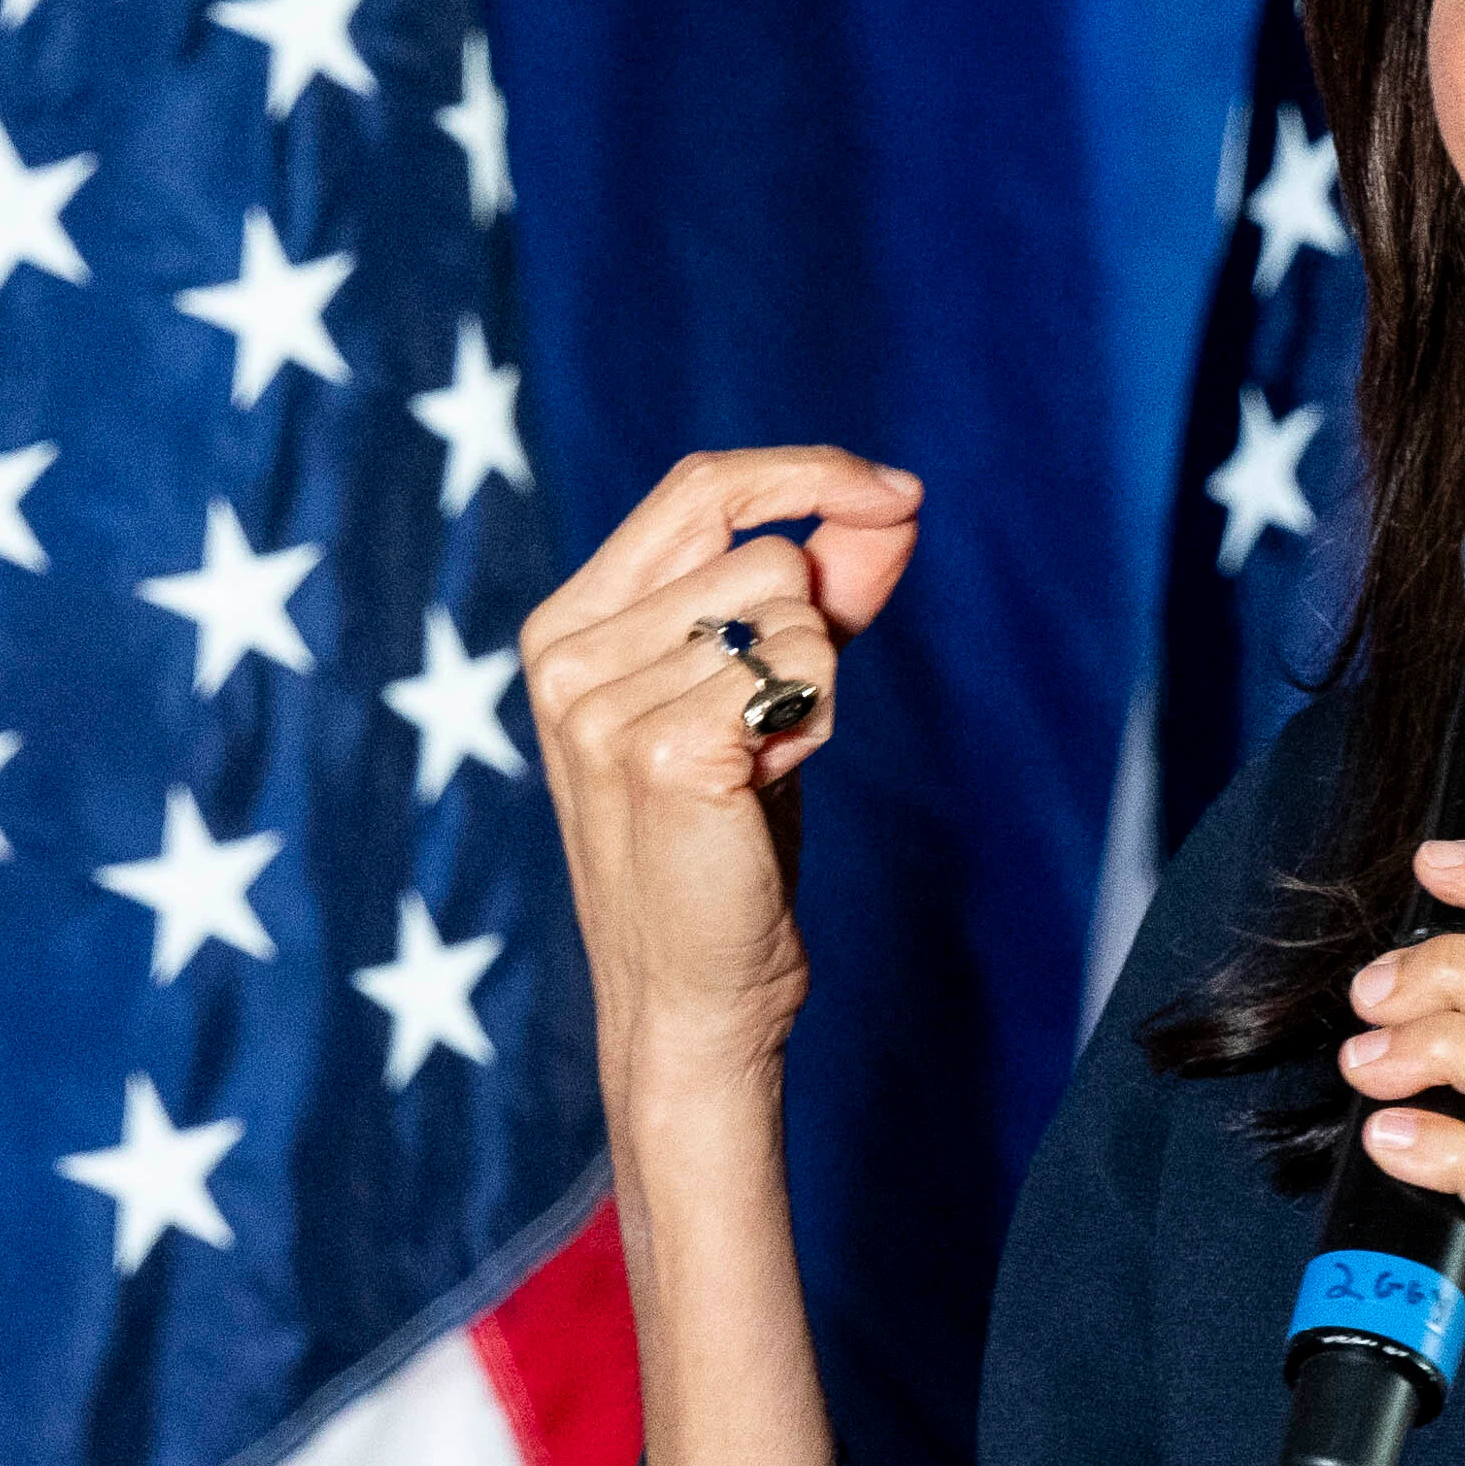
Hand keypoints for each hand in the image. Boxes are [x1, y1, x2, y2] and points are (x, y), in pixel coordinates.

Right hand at [520, 446, 921, 1093]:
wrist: (694, 993)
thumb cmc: (725, 842)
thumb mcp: (765, 692)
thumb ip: (824, 590)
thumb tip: (896, 502)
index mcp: (570, 622)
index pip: (697, 486)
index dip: (807, 472)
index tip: (896, 493)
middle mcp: (568, 653)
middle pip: (763, 550)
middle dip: (812, 630)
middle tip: (769, 731)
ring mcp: (604, 704)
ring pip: (793, 611)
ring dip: (812, 689)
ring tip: (757, 768)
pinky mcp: (666, 751)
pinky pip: (806, 668)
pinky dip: (815, 722)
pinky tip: (765, 786)